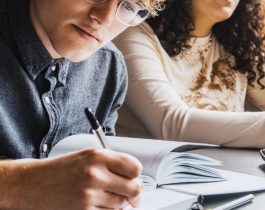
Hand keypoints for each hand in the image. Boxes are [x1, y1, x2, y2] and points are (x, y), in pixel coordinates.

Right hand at [1, 148, 142, 209]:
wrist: (31, 184)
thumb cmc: (60, 170)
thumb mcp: (87, 156)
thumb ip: (111, 163)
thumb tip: (134, 177)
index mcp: (98, 156)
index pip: (134, 167)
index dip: (137, 175)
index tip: (135, 180)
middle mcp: (95, 174)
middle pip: (133, 188)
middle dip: (135, 195)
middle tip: (133, 198)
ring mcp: (88, 195)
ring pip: (121, 204)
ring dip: (118, 204)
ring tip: (104, 198)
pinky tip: (97, 206)